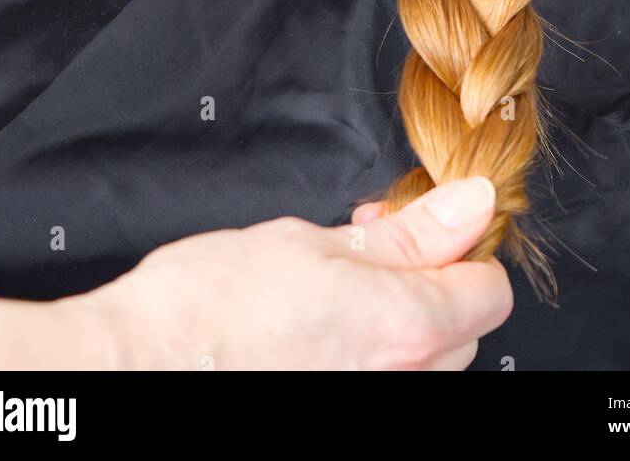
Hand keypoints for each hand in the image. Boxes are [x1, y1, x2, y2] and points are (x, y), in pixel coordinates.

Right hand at [81, 177, 511, 370]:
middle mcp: (399, 384)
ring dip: (395, 325)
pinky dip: (363, 358)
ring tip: (332, 293)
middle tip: (368, 251)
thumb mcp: (312, 241)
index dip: (461, 249)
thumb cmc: (209, 306)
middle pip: (460, 333)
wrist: (140, 365)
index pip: (489, 291)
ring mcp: (369, 410)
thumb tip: (469, 206)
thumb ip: (405, 235)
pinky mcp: (338, 423)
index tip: (424, 228)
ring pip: (421, 366)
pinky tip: (315, 335)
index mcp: (404, 327)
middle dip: (429, 285)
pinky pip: (379, 384)